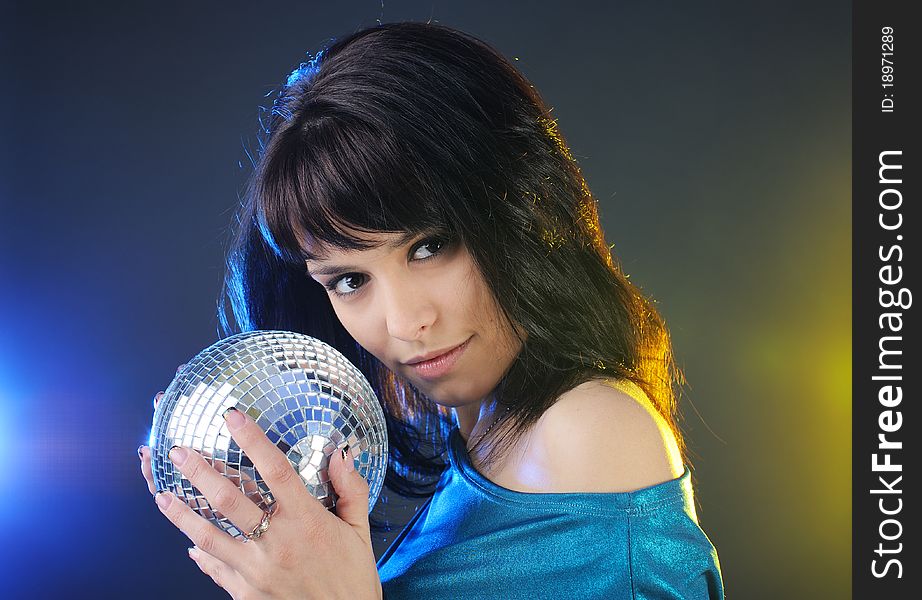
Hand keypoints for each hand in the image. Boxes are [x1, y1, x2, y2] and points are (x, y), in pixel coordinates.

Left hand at [139, 370, 381, 599]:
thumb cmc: (352, 579)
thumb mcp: (359, 531)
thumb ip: (351, 489)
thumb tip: (342, 454)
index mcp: (306, 520)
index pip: (274, 469)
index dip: (251, 439)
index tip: (233, 418)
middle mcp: (276, 542)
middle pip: (229, 499)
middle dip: (199, 472)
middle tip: (179, 453)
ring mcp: (255, 569)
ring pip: (209, 535)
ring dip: (182, 513)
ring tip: (162, 495)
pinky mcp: (244, 593)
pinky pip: (215, 568)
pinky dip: (200, 553)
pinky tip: (188, 544)